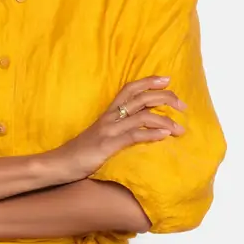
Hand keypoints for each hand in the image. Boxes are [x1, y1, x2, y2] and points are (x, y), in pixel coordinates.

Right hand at [48, 76, 186, 181]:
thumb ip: (117, 130)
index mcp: (108, 113)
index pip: (129, 89)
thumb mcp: (101, 136)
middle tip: (182, 104)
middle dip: (163, 97)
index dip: (148, 81)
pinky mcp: (108, 145)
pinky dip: (152, 134)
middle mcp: (110, 117)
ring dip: (164, 120)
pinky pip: (134, 136)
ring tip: (179, 129)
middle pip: (139, 98)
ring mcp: (109, 130)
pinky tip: (164, 136)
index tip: (167, 79)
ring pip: (141, 116)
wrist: (60, 163)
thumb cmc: (81, 152)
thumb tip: (138, 130)